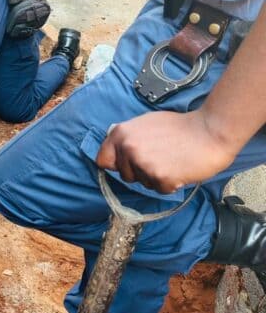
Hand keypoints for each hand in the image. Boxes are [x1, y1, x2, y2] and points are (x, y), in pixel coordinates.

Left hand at [96, 110, 236, 193]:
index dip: (115, 164)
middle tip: (160, 158)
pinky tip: (180, 169)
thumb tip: (116, 151)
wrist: (210, 131)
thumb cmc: (181, 127)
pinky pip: (160, 189)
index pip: (102, 160)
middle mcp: (127, 148)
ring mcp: (143, 163)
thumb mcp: (145, 123)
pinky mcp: (160, 178)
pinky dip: (170, 184)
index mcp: (120, 133)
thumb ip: (128, 137)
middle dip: (140, 172)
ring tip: (171, 161)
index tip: (127, 164)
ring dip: (155, 177)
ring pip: (143, 183)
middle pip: (125, 175)